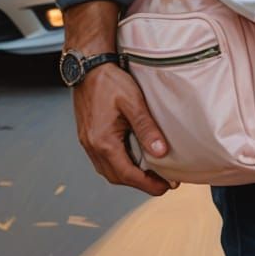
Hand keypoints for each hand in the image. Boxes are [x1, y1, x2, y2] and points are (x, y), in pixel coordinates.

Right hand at [73, 63, 173, 195]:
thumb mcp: (133, 102)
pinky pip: (104, 160)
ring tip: (152, 174)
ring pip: (109, 171)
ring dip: (130, 176)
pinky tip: (134, 159)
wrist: (87, 67)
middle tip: (164, 183)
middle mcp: (92, 147)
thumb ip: (146, 127)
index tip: (167, 187)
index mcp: (103, 142)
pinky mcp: (88, 136)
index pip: (127, 174)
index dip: (148, 184)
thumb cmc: (110, 82)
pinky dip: (120, 165)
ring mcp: (88, 143)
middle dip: (141, 183)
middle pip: (117, 177)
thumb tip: (161, 152)